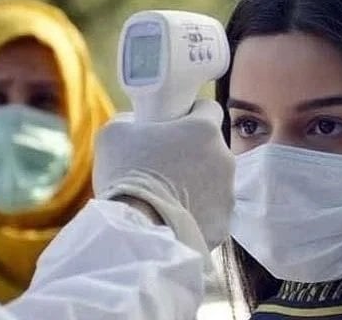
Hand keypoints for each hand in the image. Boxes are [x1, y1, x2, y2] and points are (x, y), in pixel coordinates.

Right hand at [93, 99, 234, 254]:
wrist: (135, 232)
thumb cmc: (125, 176)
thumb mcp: (114, 134)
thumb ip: (129, 119)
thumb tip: (134, 122)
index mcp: (204, 130)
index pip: (209, 109)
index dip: (192, 114)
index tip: (177, 124)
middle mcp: (224, 159)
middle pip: (211, 149)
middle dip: (192, 154)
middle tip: (163, 166)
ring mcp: (227, 194)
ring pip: (213, 182)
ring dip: (196, 185)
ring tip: (166, 197)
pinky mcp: (223, 224)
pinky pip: (211, 212)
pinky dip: (196, 214)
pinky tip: (173, 218)